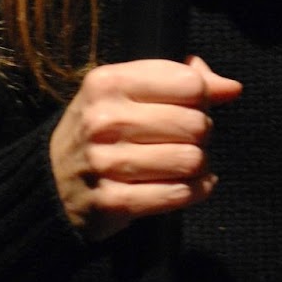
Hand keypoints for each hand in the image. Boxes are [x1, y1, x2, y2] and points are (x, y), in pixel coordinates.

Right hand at [50, 55, 242, 241]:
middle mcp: (104, 120)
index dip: (202, 96)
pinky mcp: (113, 201)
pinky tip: (188, 184)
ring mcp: (107, 163)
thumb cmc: (99, 130)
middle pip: (196, 123)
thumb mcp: (125, 91)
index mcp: (107, 83)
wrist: (50, 182)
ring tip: (185, 162)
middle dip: (201, 133)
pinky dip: (194, 191)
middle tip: (187, 138)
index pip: (188, 83)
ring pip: (192, 160)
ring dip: (198, 164)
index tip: (192, 106)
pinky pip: (178, 194)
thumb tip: (230, 87)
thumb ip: (178, 80)